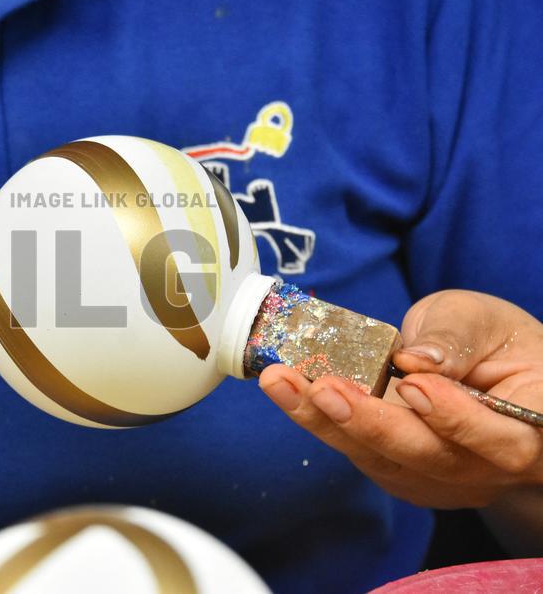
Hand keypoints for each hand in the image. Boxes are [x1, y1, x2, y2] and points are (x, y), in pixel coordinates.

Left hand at [259, 289, 542, 508]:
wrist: (485, 371)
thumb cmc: (493, 342)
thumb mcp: (481, 320)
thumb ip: (454, 338)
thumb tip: (418, 360)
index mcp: (535, 425)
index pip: (503, 439)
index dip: (458, 420)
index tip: (413, 386)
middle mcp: (493, 466)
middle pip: (433, 458)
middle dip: (371, 423)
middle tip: (323, 388)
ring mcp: (449, 479)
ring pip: (386, 461)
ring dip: (327, 422)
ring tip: (282, 383)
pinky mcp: (407, 476)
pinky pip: (362, 455)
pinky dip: (320, 422)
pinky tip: (288, 392)